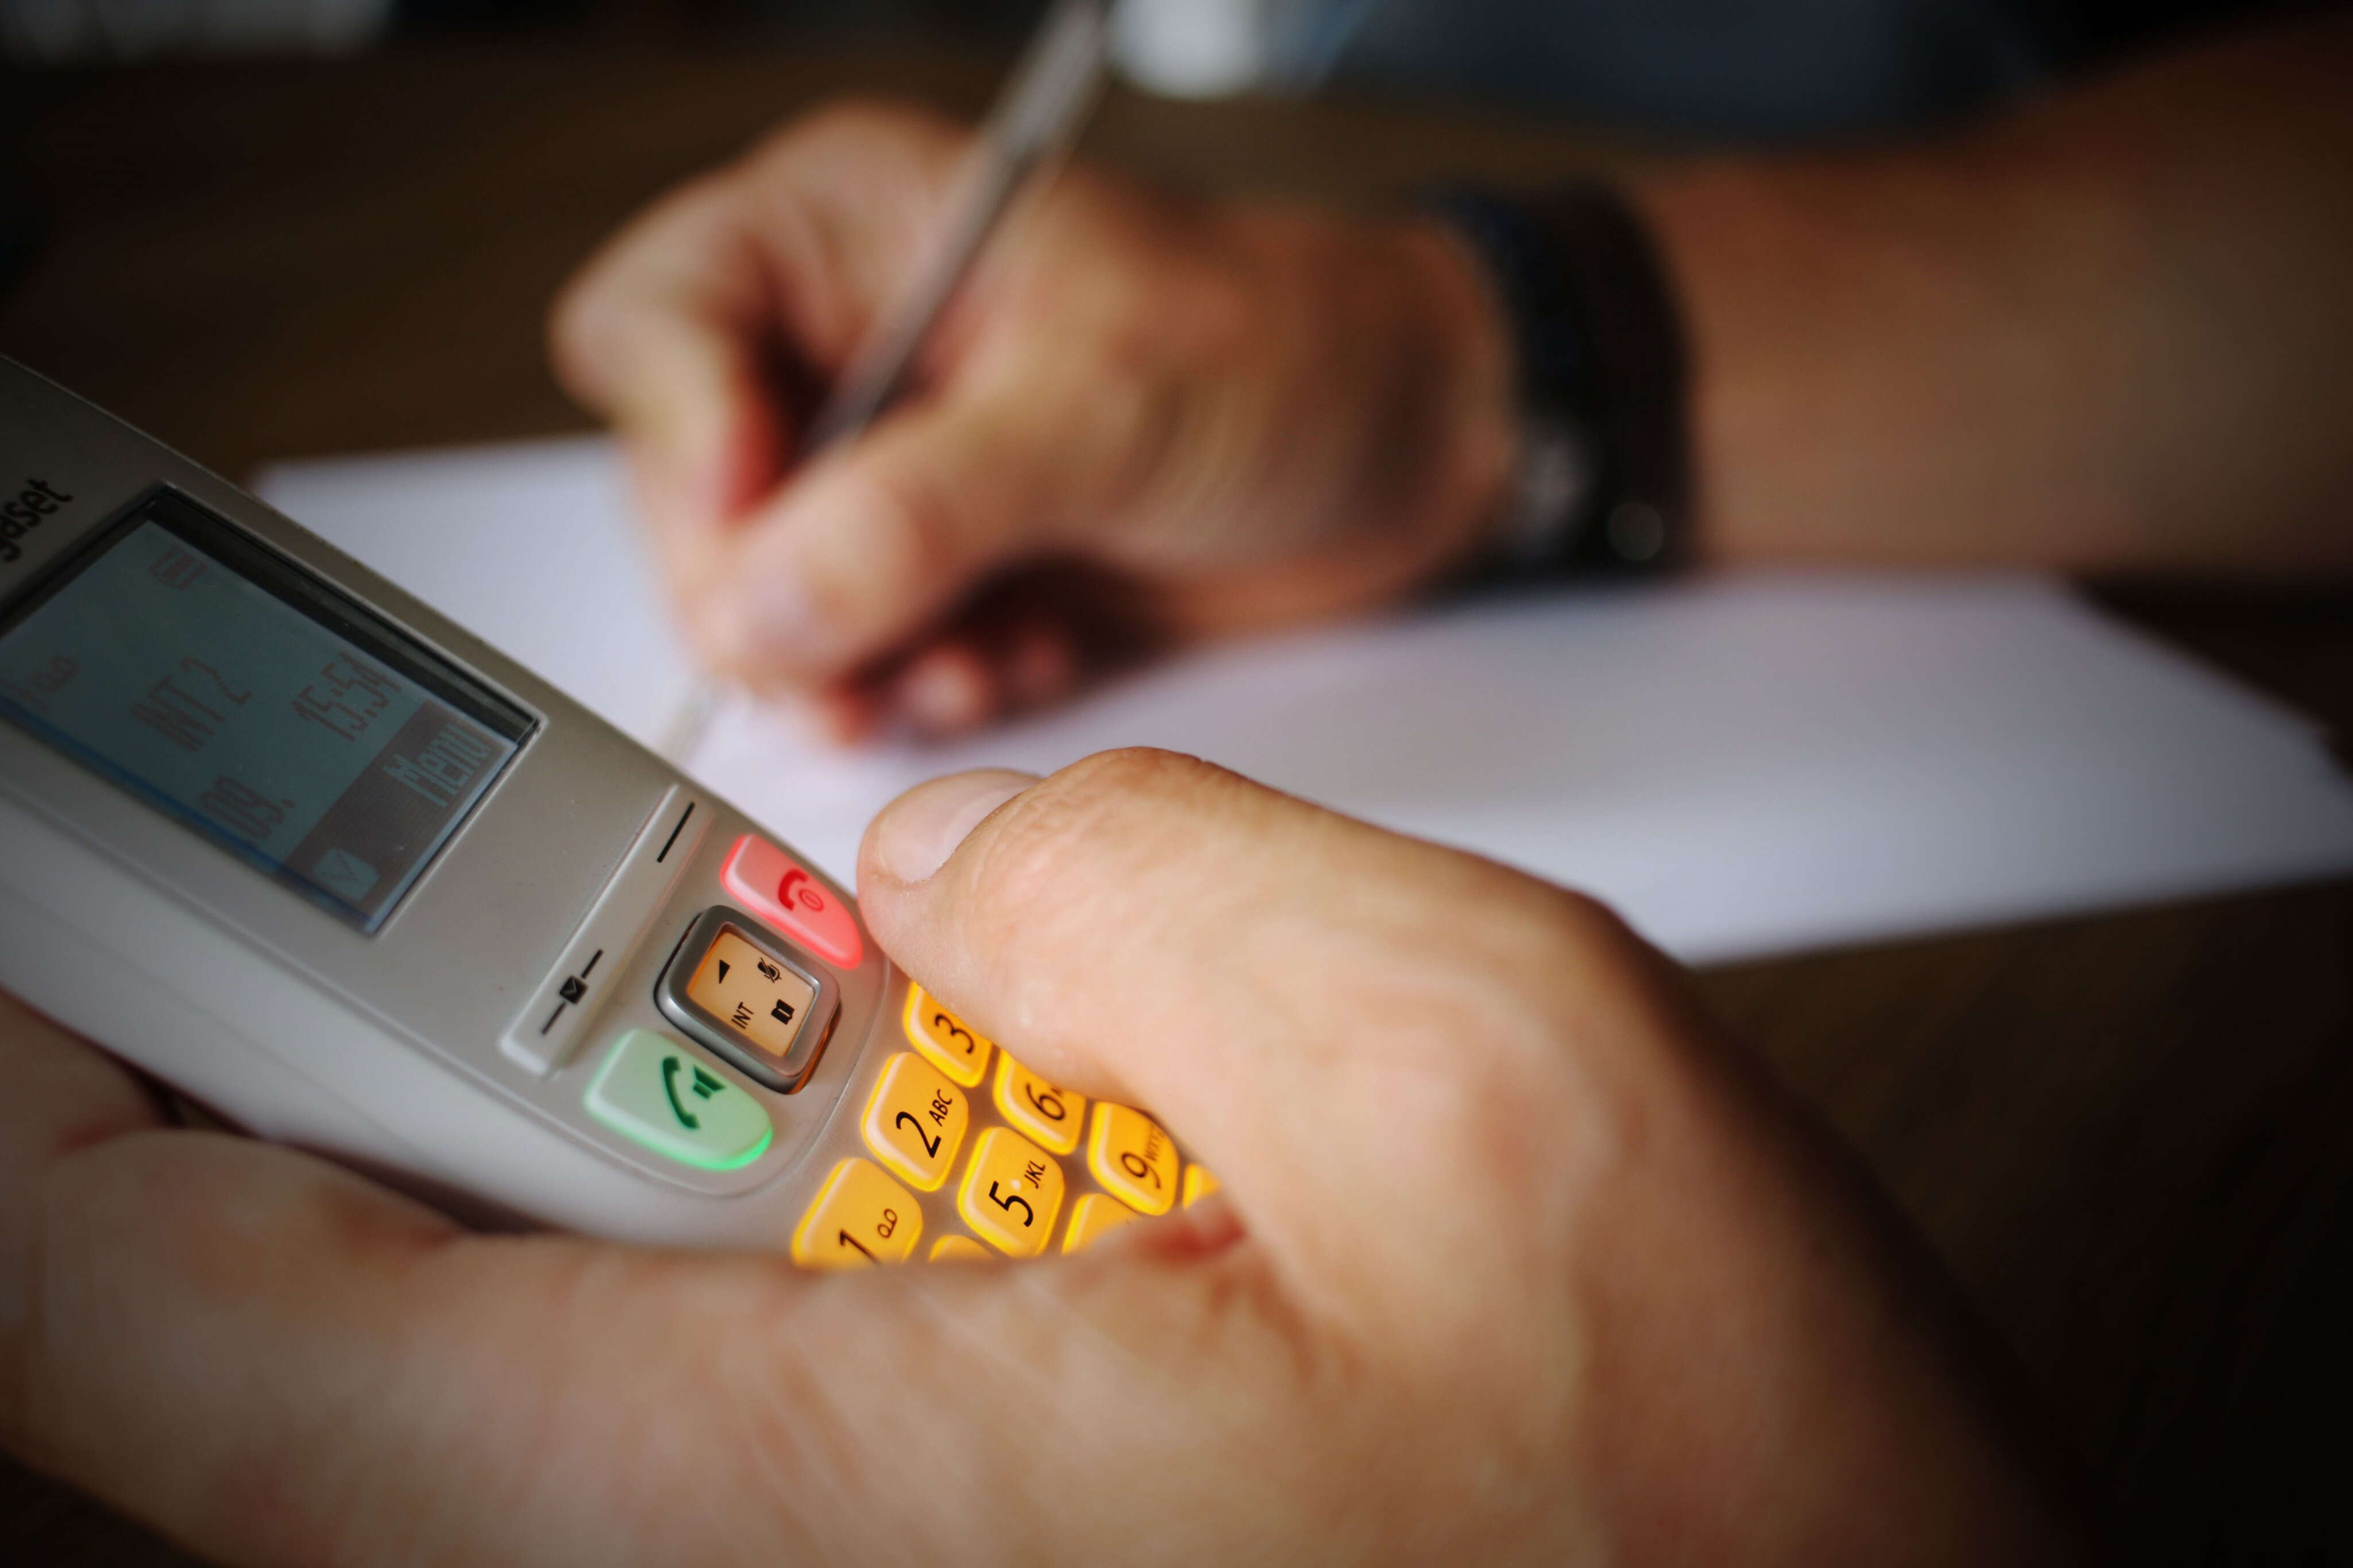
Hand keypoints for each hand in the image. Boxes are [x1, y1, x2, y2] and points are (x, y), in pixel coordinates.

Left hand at [0, 752, 2079, 1563]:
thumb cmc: (1733, 1511)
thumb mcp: (1473, 1056)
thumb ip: (1142, 884)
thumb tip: (955, 871)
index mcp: (814, 1507)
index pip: (192, 1352)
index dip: (55, 1124)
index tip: (77, 932)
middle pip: (319, 1358)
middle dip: (376, 1067)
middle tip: (505, 896)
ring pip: (499, 1377)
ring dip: (574, 1142)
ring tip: (771, 1014)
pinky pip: (674, 1415)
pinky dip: (702, 1234)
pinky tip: (875, 1148)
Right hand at [550, 102, 1516, 738]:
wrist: (1401, 451)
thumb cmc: (1281, 353)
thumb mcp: (1100, 408)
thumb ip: (921, 508)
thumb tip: (762, 608)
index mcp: (850, 229)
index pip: (658, 322)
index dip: (683, 435)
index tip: (758, 527)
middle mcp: (848, 346)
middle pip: (694, 488)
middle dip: (770, 592)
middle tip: (846, 661)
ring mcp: (890, 467)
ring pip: (769, 593)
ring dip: (849, 661)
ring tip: (961, 668)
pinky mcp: (942, 567)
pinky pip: (862, 654)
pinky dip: (922, 684)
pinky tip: (1012, 666)